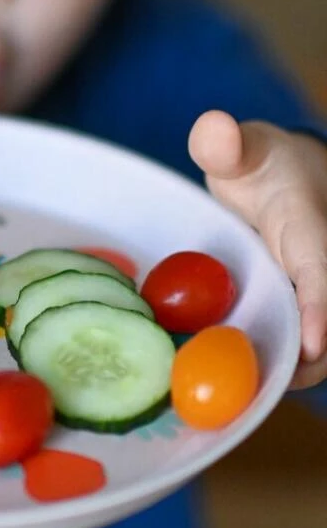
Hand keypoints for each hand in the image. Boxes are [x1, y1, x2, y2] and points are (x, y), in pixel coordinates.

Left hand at [189, 110, 326, 389]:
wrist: (290, 182)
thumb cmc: (265, 167)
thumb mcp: (247, 151)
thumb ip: (228, 145)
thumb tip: (213, 128)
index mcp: (315, 234)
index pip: (324, 275)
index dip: (322, 312)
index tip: (314, 349)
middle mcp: (325, 270)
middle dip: (304, 364)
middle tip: (248, 395)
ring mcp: (317, 293)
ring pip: (318, 347)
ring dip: (286, 370)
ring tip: (237, 399)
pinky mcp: (303, 309)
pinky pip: (298, 343)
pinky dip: (275, 363)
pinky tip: (234, 382)